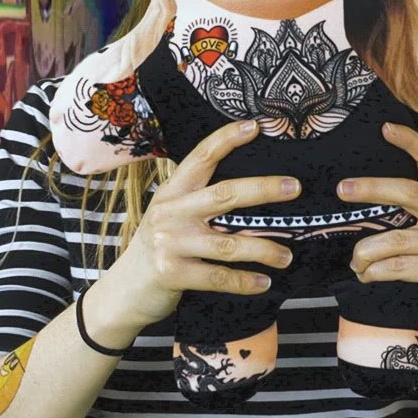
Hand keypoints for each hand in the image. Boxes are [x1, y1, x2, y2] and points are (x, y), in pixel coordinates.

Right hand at [86, 120, 300, 343]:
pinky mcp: (171, 273)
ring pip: (228, 243)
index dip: (226, 139)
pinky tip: (264, 283)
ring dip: (264, 250)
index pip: (200, 158)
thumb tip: (253, 188)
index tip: (255, 126)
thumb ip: (198, 199)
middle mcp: (170, 212)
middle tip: (295, 187)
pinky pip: (218, 277)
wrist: (123, 292)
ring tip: (287, 256)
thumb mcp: (170, 215)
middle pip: (224, 194)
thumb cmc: (159, 247)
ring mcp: (169, 243)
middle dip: (263, 189)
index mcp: (172, 192)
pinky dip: (244, 281)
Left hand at [338, 123, 417, 329]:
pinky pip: (397, 266)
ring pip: (395, 238)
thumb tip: (355, 188)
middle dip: (371, 189)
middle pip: (408, 192)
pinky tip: (366, 275)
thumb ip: (403, 208)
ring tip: (354, 261)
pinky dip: (375, 272)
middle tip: (341, 189)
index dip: (409, 141)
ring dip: (365, 251)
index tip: (384, 128)